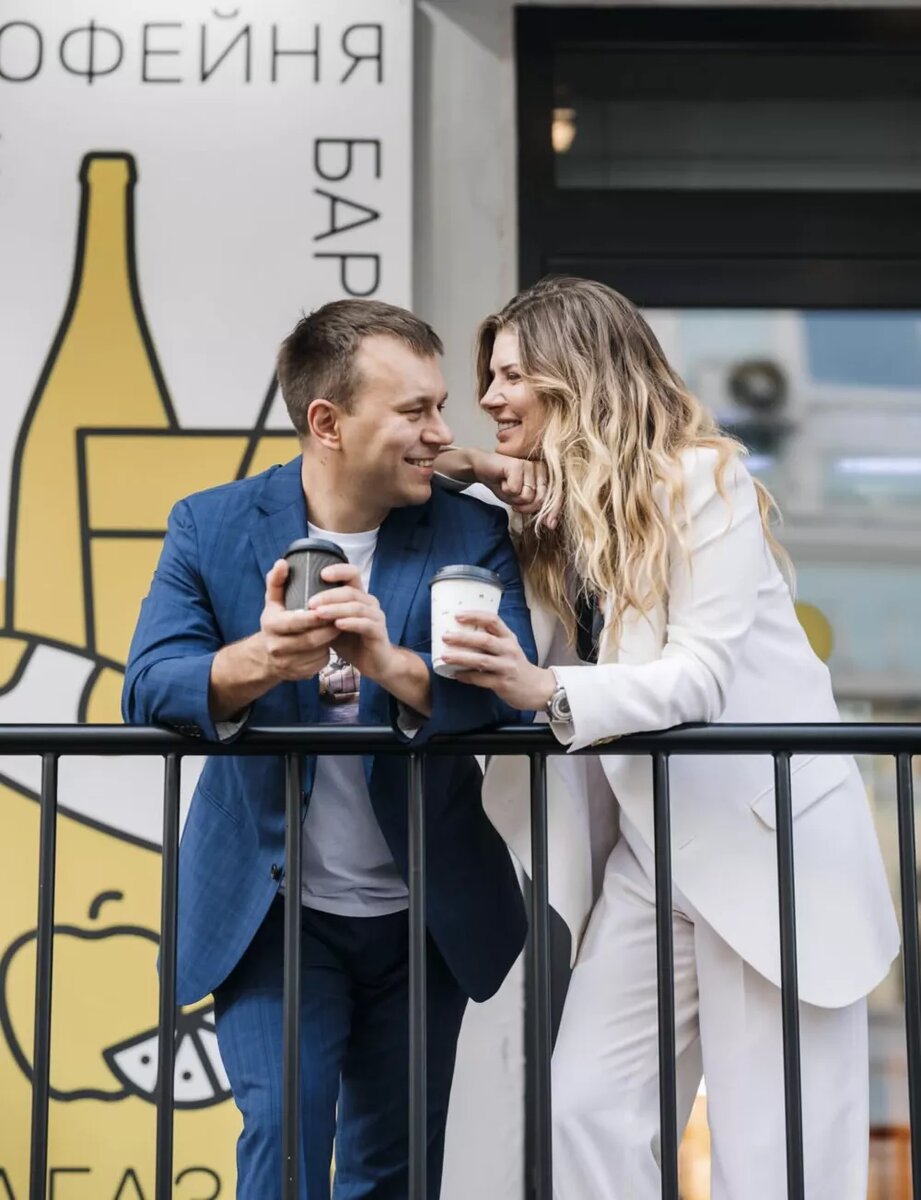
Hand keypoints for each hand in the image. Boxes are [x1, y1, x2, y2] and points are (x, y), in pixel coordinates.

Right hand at [259, 559, 338, 680]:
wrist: (265, 656)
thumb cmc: (276, 620)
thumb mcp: (273, 601)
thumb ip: (277, 581)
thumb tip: (283, 562)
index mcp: (271, 625)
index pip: (296, 621)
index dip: (315, 616)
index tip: (329, 607)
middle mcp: (276, 647)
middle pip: (310, 639)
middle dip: (328, 629)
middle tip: (342, 617)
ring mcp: (287, 664)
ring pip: (317, 652)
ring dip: (330, 640)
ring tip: (339, 628)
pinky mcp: (298, 674)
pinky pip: (319, 663)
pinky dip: (327, 653)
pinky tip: (329, 644)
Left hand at [308, 564, 396, 684]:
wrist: (374, 662)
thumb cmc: (350, 641)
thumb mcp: (331, 625)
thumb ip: (320, 613)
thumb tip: (293, 605)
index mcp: (358, 596)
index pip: (352, 574)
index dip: (339, 570)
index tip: (321, 573)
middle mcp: (369, 602)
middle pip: (350, 591)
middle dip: (329, 595)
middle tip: (310, 602)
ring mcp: (376, 616)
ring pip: (357, 607)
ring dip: (336, 609)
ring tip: (319, 614)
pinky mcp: (378, 632)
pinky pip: (365, 624)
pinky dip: (351, 623)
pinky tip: (337, 625)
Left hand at [441, 612, 556, 710]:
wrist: (536, 688)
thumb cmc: (516, 664)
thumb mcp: (508, 647)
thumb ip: (491, 638)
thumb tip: (461, 630)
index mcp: (509, 637)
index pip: (493, 620)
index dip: (475, 616)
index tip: (457, 616)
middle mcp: (509, 650)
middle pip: (485, 640)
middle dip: (463, 638)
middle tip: (445, 636)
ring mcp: (507, 667)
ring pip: (481, 660)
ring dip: (461, 658)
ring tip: (445, 657)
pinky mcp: (503, 684)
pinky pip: (481, 679)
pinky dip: (467, 676)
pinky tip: (456, 674)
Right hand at [470, 451, 557, 527]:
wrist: (483, 470)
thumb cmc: (504, 484)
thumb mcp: (521, 501)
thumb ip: (536, 509)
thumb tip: (551, 525)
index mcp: (545, 477)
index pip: (554, 498)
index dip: (552, 513)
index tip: (550, 525)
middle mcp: (541, 469)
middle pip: (540, 500)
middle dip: (524, 506)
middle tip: (513, 498)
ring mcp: (530, 465)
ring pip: (527, 496)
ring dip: (513, 497)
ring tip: (507, 486)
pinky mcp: (518, 464)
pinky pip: (515, 489)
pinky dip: (506, 489)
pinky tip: (503, 480)